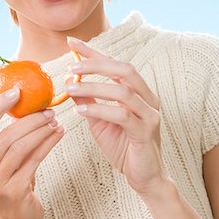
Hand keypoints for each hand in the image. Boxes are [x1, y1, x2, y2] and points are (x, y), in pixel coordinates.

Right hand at [0, 87, 63, 218]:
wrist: (17, 218)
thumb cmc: (13, 179)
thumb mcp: (5, 157)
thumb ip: (9, 134)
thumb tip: (28, 102)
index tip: (17, 92)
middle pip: (5, 136)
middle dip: (30, 120)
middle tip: (49, 110)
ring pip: (20, 148)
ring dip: (41, 131)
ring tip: (56, 121)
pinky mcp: (13, 192)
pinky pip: (34, 161)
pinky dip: (48, 144)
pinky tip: (59, 134)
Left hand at [66, 37, 167, 195]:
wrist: (143, 176)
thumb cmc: (123, 146)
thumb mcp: (100, 121)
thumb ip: (88, 101)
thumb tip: (70, 82)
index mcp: (137, 92)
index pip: (115, 64)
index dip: (93, 52)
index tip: (71, 42)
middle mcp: (147, 98)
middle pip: (124, 69)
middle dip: (96, 64)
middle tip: (72, 67)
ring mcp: (149, 114)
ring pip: (122, 91)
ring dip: (93, 87)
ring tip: (70, 88)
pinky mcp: (145, 131)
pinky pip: (122, 115)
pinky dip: (99, 110)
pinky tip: (80, 111)